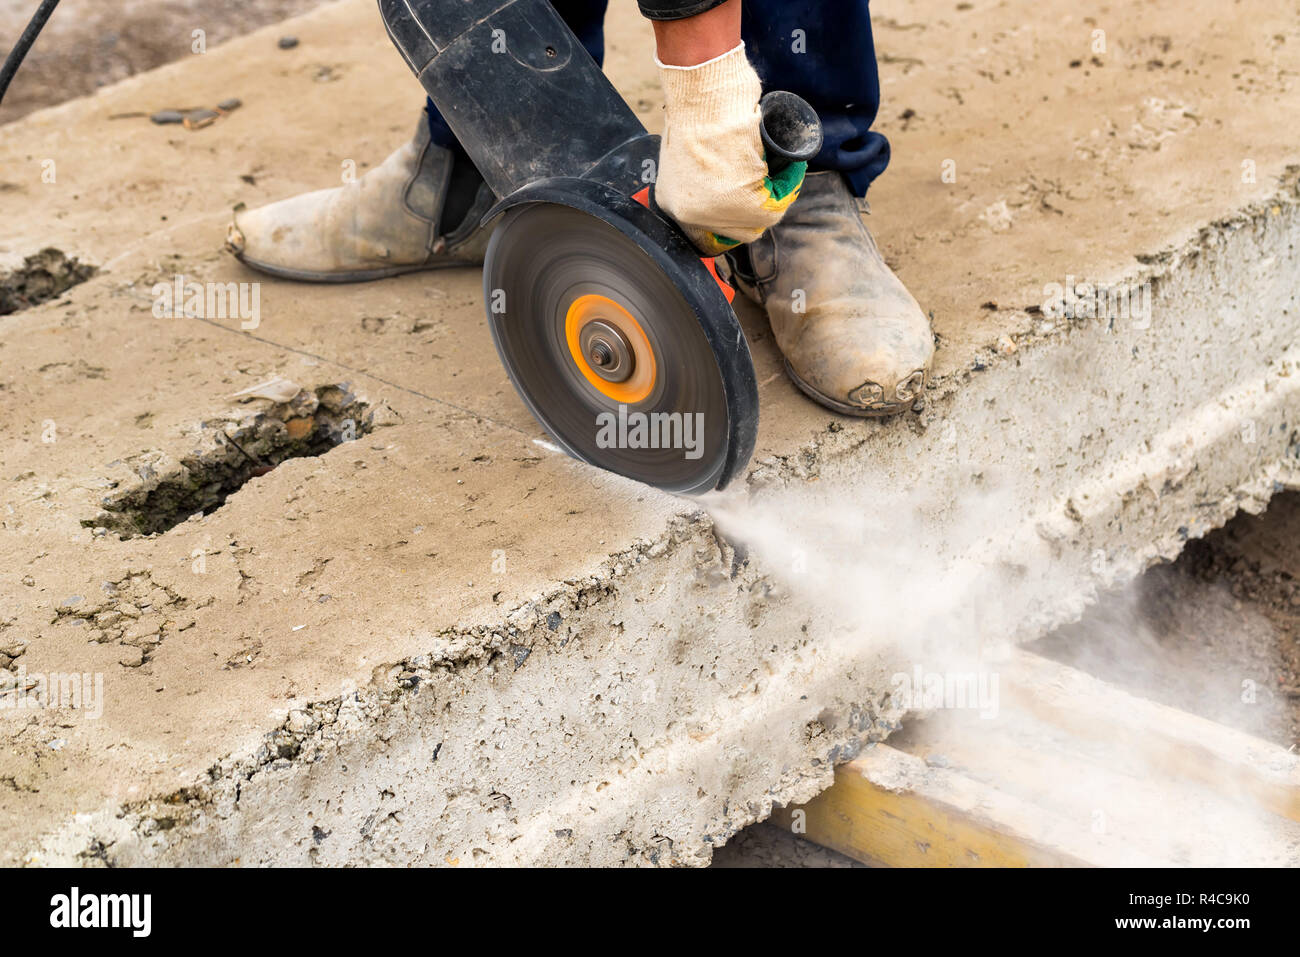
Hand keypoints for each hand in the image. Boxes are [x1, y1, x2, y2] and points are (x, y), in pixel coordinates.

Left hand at [653, 43, 806, 256]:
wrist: (704, 96)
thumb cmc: (697, 109)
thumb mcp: (689, 151)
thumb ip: (702, 174)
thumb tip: (727, 180)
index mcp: (674, 203)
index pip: (711, 229)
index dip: (736, 215)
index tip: (752, 201)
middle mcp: (691, 214)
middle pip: (738, 230)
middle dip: (759, 209)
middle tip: (772, 184)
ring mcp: (716, 212)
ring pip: (760, 220)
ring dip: (776, 197)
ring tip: (781, 171)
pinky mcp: (743, 203)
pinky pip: (775, 205)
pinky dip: (788, 185)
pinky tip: (789, 168)